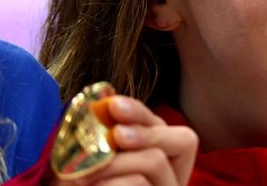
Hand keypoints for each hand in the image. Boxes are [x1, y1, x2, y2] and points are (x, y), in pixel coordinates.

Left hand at [56, 96, 198, 185]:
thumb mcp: (88, 164)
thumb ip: (101, 135)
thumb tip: (106, 91)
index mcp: (161, 161)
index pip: (165, 127)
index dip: (142, 112)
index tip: (112, 105)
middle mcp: (172, 179)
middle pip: (183, 138)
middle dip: (144, 131)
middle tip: (113, 136)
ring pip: (155, 162)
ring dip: (116, 161)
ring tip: (83, 177)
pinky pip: (141, 184)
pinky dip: (111, 185)